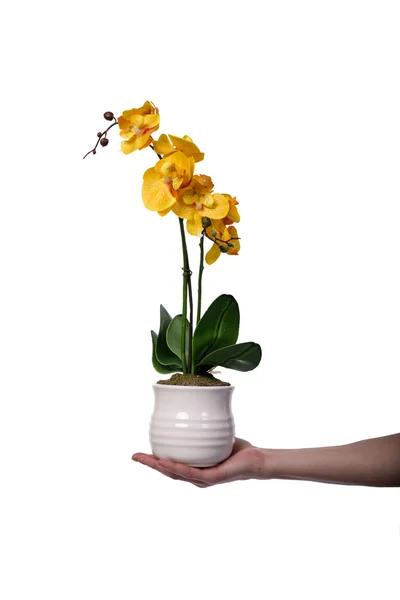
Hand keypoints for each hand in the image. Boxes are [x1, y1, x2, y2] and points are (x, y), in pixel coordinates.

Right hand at [132, 438, 268, 486]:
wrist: (257, 459)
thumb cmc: (238, 449)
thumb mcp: (214, 435)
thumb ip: (202, 427)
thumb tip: (192, 405)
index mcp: (194, 469)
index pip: (169, 465)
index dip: (152, 460)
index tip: (138, 453)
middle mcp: (196, 477)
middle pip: (167, 471)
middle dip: (150, 464)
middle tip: (134, 456)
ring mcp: (203, 480)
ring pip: (175, 473)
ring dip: (158, 466)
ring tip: (144, 459)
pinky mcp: (211, 478)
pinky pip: (190, 473)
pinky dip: (176, 467)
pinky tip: (165, 462)